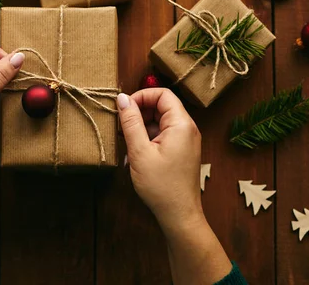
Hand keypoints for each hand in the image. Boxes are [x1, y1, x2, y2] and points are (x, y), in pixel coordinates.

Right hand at [117, 88, 203, 231]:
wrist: (179, 215)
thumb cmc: (161, 186)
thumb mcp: (139, 152)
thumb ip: (131, 123)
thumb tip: (122, 99)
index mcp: (181, 124)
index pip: (162, 94)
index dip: (141, 96)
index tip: (124, 108)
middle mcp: (187, 128)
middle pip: (162, 106)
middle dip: (139, 112)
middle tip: (122, 127)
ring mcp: (186, 140)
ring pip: (160, 121)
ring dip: (141, 128)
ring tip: (127, 144)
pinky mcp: (181, 151)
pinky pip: (163, 135)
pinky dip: (148, 139)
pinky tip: (136, 154)